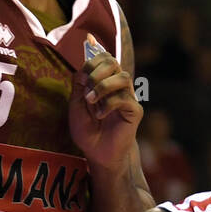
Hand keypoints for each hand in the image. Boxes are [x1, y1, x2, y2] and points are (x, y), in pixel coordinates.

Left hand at [69, 35, 142, 169]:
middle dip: (97, 70)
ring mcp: (128, 97)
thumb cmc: (87, 130)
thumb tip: (84, 69)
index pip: (103, 58)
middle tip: (87, 88)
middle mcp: (117, 86)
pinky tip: (100, 115)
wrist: (97, 153)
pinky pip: (124, 98)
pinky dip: (108, 104)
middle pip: (113, 62)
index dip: (91, 62)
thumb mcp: (76, 105)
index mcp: (104, 81)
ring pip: (122, 77)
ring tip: (91, 100)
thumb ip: (79, 85)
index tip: (81, 79)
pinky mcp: (134, 111)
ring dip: (103, 86)